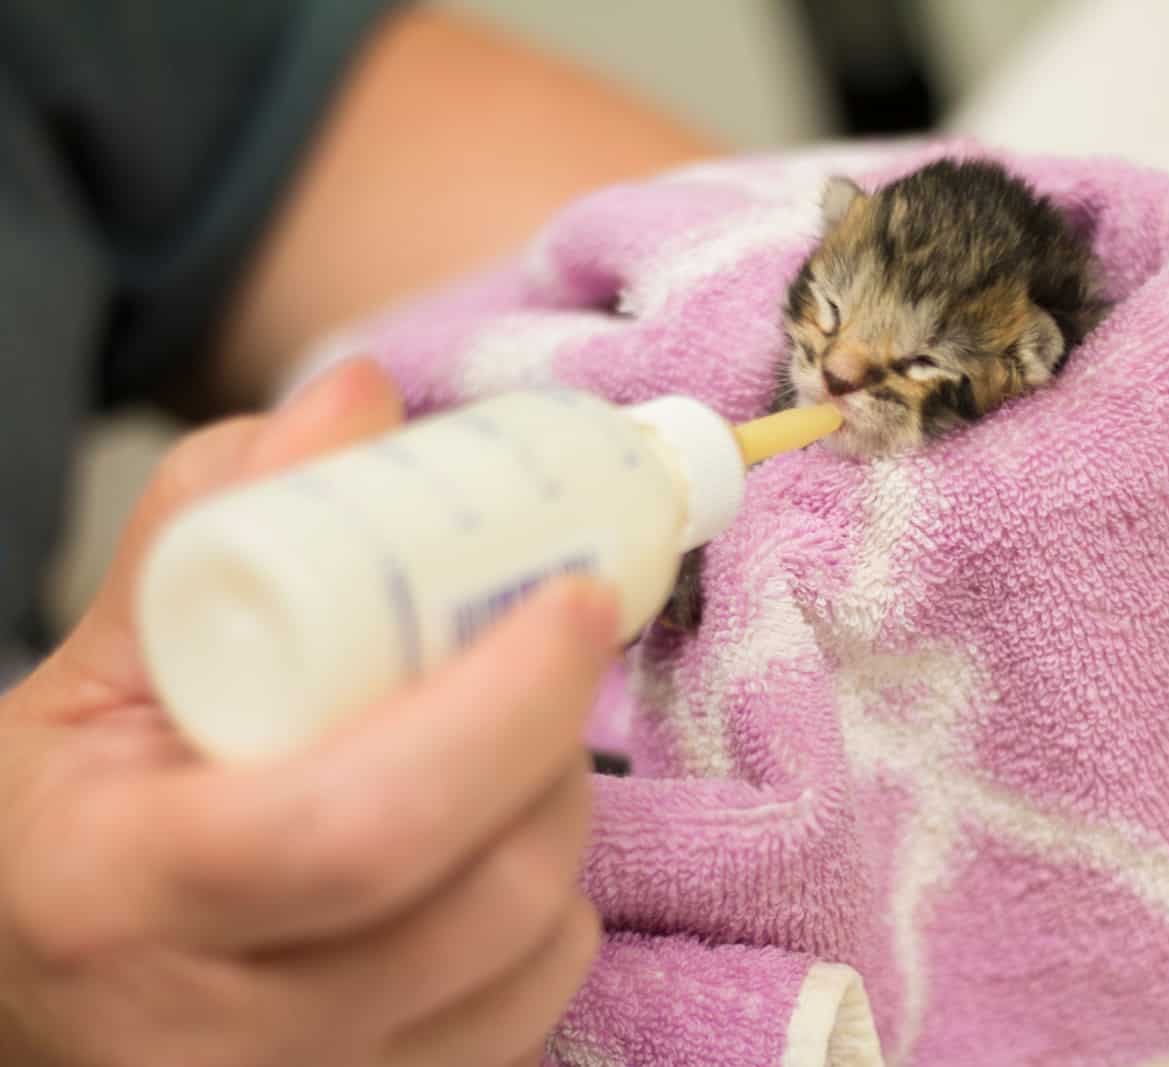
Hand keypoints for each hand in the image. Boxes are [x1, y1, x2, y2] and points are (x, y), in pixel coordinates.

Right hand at [0, 361, 613, 1064]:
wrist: (25, 990)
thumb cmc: (61, 825)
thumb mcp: (93, 670)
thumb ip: (210, 522)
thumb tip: (359, 400)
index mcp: (124, 896)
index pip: (367, 825)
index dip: (503, 705)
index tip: (574, 598)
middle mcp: (218, 1041)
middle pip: (487, 892)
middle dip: (555, 743)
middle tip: (557, 644)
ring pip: (535, 952)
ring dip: (560, 817)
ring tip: (511, 739)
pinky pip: (531, 1008)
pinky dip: (547, 909)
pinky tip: (490, 843)